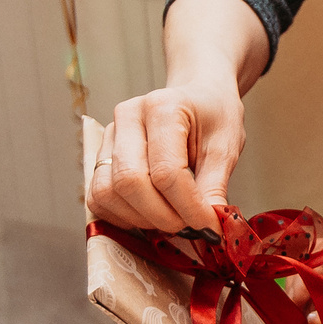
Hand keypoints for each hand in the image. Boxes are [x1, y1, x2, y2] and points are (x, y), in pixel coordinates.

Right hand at [91, 78, 243, 233]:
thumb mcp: (225, 147)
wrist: (199, 96)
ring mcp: (109, 134)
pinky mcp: (100, 154)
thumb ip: (214, 187)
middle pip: (130, 182)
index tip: (209, 227)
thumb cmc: (213, 116)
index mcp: (163, 107)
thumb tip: (208, 227)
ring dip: (141, 218)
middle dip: (162, 216)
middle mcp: (128, 117)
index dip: (188, 208)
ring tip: (172, 219)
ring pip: (107, 193)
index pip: (167, 172)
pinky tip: (150, 214)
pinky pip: (97, 197)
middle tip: (190, 226)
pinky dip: (122, 216)